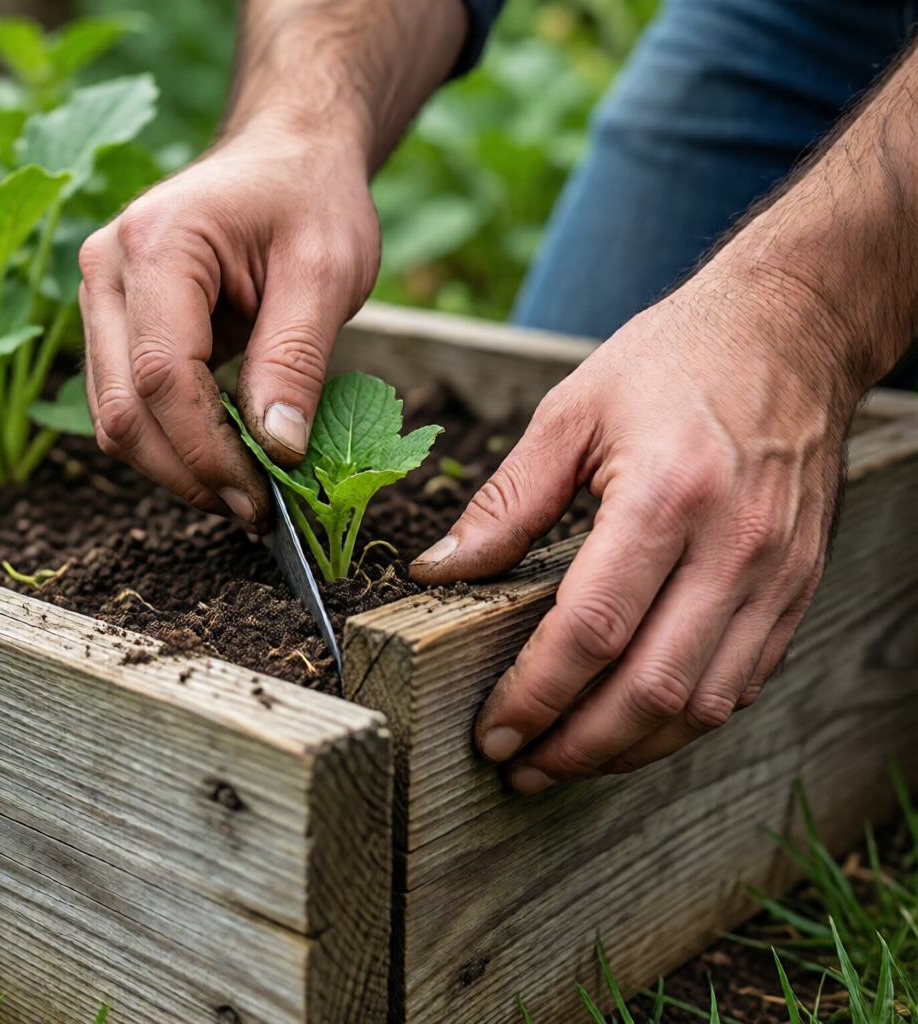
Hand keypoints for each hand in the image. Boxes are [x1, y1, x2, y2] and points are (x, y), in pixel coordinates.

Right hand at [79, 120, 380, 527]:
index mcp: (158, 244)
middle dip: (190, 474)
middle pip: (124, 409)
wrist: (286, 154)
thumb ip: (296, 359)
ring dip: (177, 467)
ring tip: (245, 492)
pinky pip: (127, 402)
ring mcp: (101, 296)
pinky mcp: (115, 321)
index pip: (163, 375)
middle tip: (257, 512)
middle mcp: (106, 270)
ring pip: (115, 417)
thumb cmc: (311, 199)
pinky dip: (172, 442)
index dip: (209, 451)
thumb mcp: (327, 271)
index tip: (262, 499)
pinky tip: (224, 458)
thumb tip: (279, 451)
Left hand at [411, 271, 857, 791]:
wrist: (791, 334)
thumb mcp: (572, 412)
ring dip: (631, 749)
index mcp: (668, 497)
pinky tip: (634, 722)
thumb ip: (507, 501)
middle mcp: (735, 547)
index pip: (592, 630)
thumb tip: (440, 568)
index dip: (536, 694)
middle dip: (578, 745)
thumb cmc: (674, 361)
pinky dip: (684, 719)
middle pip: (653, 688)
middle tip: (522, 765)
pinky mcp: (797, 585)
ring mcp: (777, 574)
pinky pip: (744, 681)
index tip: (493, 728)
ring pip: (706, 704)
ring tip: (568, 759)